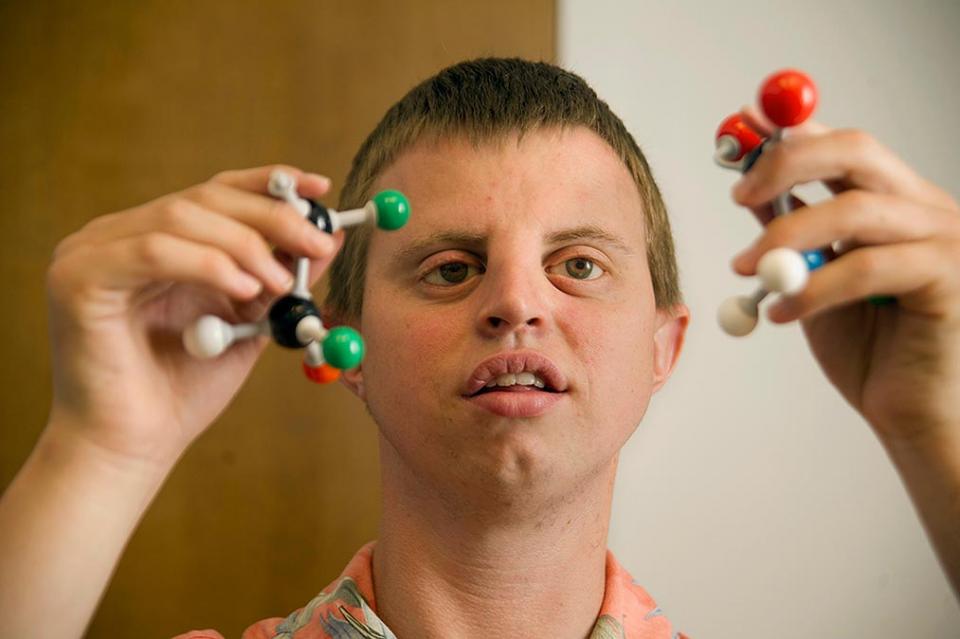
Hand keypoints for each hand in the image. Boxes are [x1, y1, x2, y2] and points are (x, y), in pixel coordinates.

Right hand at [45, 165, 341, 468]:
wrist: (134, 447)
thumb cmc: (184, 390)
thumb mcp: (250, 322)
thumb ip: (280, 277)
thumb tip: (330, 236)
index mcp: (158, 240)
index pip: (217, 193)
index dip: (270, 184)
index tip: (320, 187)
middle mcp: (120, 235)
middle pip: (204, 199)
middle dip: (270, 216)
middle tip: (315, 242)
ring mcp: (92, 251)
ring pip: (180, 217)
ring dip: (243, 244)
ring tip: (279, 282)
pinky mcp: (79, 277)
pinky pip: (152, 251)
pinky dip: (206, 264)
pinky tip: (242, 289)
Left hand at [729, 113, 959, 447]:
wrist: (914, 415)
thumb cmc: (871, 349)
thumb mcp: (815, 279)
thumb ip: (793, 232)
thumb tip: (750, 188)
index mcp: (894, 200)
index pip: (842, 143)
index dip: (789, 131)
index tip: (736, 132)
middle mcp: (925, 207)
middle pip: (856, 151)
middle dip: (786, 164)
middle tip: (737, 197)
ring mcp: (945, 239)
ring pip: (854, 211)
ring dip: (784, 238)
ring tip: (746, 272)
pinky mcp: (949, 278)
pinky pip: (866, 269)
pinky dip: (812, 289)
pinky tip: (782, 315)